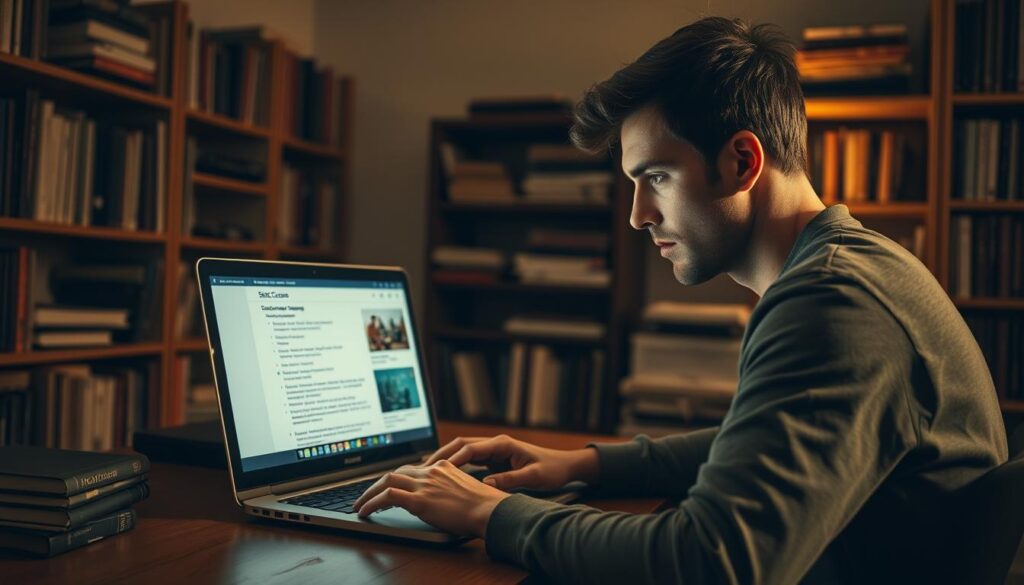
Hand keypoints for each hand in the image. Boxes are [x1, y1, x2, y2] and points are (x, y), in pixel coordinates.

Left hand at [351, 460, 508, 536]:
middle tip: (366, 496)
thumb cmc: (485, 506)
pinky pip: (387, 497)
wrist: (491, 511)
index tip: (386, 487)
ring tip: (359, 505)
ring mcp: (424, 484)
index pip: (411, 469)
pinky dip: (371, 503)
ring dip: (368, 494)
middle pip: (395, 472)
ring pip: (386, 481)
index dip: (395, 479)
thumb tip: (441, 499)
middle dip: (376, 484)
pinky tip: (365, 512)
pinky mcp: (419, 500)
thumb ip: (450, 489)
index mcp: (443, 467)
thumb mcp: (466, 490)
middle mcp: (431, 471)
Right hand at [423, 434, 599, 491]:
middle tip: (422, 469)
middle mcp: (496, 443)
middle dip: (441, 455)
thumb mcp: (533, 477)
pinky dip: (456, 465)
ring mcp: (495, 450)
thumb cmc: (552, 469)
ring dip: (446, 459)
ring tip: (427, 472)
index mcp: (503, 444)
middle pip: (461, 445)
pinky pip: (470, 459)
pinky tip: (445, 477)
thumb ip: (509, 480)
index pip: (470, 448)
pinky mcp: (495, 459)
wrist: (566, 466)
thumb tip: (485, 485)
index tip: (437, 470)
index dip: (452, 459)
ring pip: (463, 451)